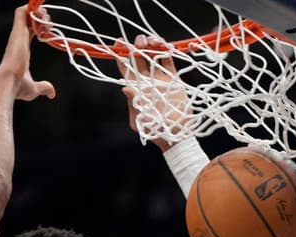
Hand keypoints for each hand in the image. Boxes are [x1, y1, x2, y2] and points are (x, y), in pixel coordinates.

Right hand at [0, 5, 55, 101]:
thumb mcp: (35, 88)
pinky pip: (22, 11)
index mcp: (22, 49)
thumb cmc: (17, 87)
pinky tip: (42, 18)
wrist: (9, 84)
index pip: (30, 31)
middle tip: (50, 23)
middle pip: (29, 20)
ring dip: (38, 12)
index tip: (49, 28)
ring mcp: (17, 35)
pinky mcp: (17, 31)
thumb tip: (52, 93)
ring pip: (26, 12)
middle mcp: (19, 40)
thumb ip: (44, 87)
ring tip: (48, 20)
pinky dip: (32, 10)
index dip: (40, 27)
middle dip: (41, 17)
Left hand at [115, 34, 188, 150]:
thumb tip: (124, 88)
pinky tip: (164, 46)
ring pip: (152, 56)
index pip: (125, 68)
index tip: (119, 41)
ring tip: (153, 41)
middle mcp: (146, 81)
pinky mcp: (173, 79)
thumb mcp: (140, 120)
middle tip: (140, 41)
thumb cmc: (155, 131)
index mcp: (135, 89)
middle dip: (137, 45)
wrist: (177, 135)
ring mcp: (159, 79)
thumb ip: (133, 104)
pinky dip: (166, 51)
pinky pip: (168, 60)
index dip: (120, 54)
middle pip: (138, 58)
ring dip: (151, 45)